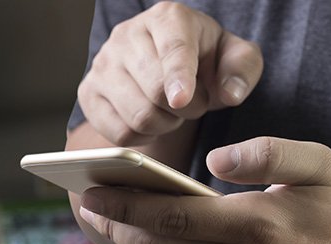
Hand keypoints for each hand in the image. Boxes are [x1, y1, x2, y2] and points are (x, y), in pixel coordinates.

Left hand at [77, 137, 330, 243]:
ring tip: (104, 222)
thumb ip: (268, 154)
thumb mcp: (321, 167)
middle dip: (114, 226)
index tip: (92, 191)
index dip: (125, 206)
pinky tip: (139, 242)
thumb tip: (213, 160)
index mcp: (257, 226)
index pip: (172, 217)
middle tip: (86, 204)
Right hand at [78, 2, 262, 145]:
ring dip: (165, 125)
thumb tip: (230, 94)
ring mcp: (102, 66)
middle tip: (193, 105)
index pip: (172, 50)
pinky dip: (142, 138)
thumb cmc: (203, 60)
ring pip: (136, 116)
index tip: (182, 99)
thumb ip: (243, 69)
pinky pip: (118, 134)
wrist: (165, 66)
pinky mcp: (88, 93)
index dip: (178, 77)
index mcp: (167, 18)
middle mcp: (126, 36)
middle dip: (185, 109)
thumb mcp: (235, 57)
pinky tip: (151, 123)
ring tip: (172, 113)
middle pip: (154, 90)